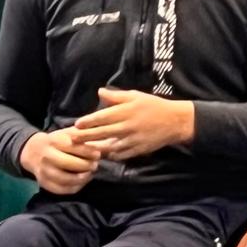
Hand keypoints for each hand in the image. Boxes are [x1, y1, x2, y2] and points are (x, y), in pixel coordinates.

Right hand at [21, 127, 99, 195]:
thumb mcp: (68, 133)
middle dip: (85, 165)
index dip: (87, 151)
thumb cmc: (57, 141)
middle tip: (95, 165)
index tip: (98, 154)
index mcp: (53, 141)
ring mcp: (44, 171)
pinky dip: (75, 187)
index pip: (72, 147)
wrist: (33, 151)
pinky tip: (82, 181)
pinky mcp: (44, 183)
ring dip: (81, 178)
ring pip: (65, 179)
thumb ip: (84, 135)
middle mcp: (46, 156)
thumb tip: (104, 140)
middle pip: (68, 164)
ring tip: (90, 173)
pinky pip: (62, 190)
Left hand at [68, 89, 195, 160]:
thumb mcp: (135, 96)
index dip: (88, 122)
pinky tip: (103, 154)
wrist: (174, 121)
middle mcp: (127, 126)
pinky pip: (120, 155)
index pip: (102, 117)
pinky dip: (110, 155)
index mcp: (126, 111)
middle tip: (72, 139)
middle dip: (85, 137)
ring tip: (84, 148)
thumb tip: (99, 92)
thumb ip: (116, 96)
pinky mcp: (137, 150)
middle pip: (102, 133)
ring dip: (96, 148)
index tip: (76, 124)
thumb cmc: (153, 105)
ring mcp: (132, 140)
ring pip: (109, 147)